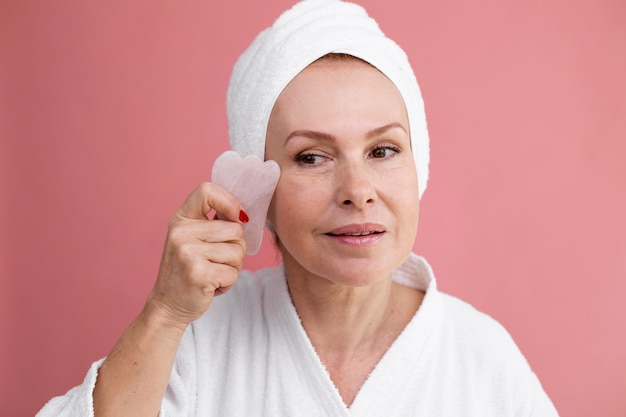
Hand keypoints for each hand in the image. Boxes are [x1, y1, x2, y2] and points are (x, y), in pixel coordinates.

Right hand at [146, 182, 247, 327]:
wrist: (167, 305)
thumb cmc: (188, 270)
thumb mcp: (193, 239)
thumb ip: (214, 223)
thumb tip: (245, 215)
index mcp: (180, 220)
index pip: (207, 191)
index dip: (229, 202)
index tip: (237, 218)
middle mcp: (181, 232)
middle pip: (235, 229)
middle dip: (236, 248)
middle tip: (217, 261)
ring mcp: (188, 252)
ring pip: (238, 252)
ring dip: (233, 267)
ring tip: (213, 273)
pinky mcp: (198, 273)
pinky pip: (234, 272)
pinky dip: (228, 282)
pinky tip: (211, 285)